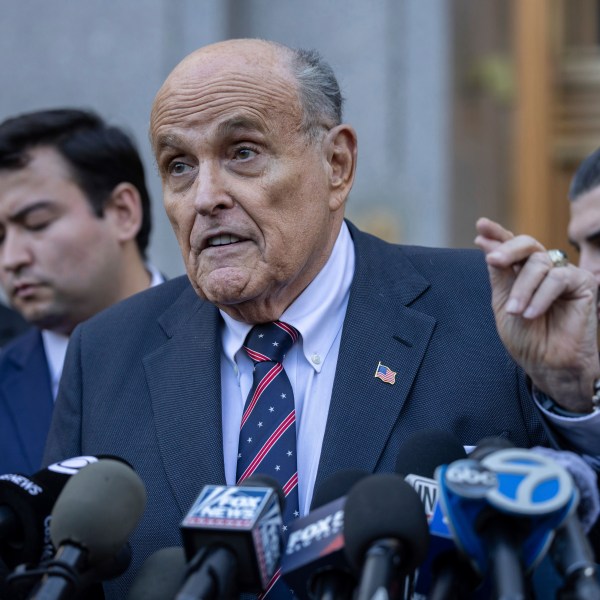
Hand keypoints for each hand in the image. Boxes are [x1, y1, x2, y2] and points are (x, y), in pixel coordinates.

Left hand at [475, 217, 599, 412]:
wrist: (547, 365)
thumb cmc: (526, 339)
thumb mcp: (503, 303)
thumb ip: (499, 274)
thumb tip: (485, 243)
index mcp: (523, 273)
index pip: (511, 248)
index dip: (497, 234)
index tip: (480, 226)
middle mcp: (544, 270)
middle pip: (527, 244)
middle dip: (507, 249)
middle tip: (493, 261)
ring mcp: (564, 274)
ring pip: (539, 264)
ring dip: (522, 289)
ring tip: (515, 312)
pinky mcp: (584, 283)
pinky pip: (558, 279)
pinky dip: (541, 296)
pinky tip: (532, 314)